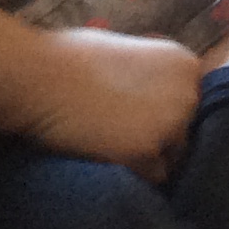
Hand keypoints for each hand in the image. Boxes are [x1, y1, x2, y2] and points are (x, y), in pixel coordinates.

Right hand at [17, 27, 204, 180]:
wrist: (38, 75)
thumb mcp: (127, 51)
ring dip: (147, 158)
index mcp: (186, 65)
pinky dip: (133, 175)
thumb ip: (151, 74)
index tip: (139, 119)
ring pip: (171, 158)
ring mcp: (171, 125)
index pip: (190, 106)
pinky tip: (107, 157)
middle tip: (122, 135)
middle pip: (185, 133)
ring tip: (111, 145)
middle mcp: (188, 94)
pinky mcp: (148, 152)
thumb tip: (155, 95)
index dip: (164, 116)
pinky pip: (151, 177)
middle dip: (160, 139)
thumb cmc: (70, 57)